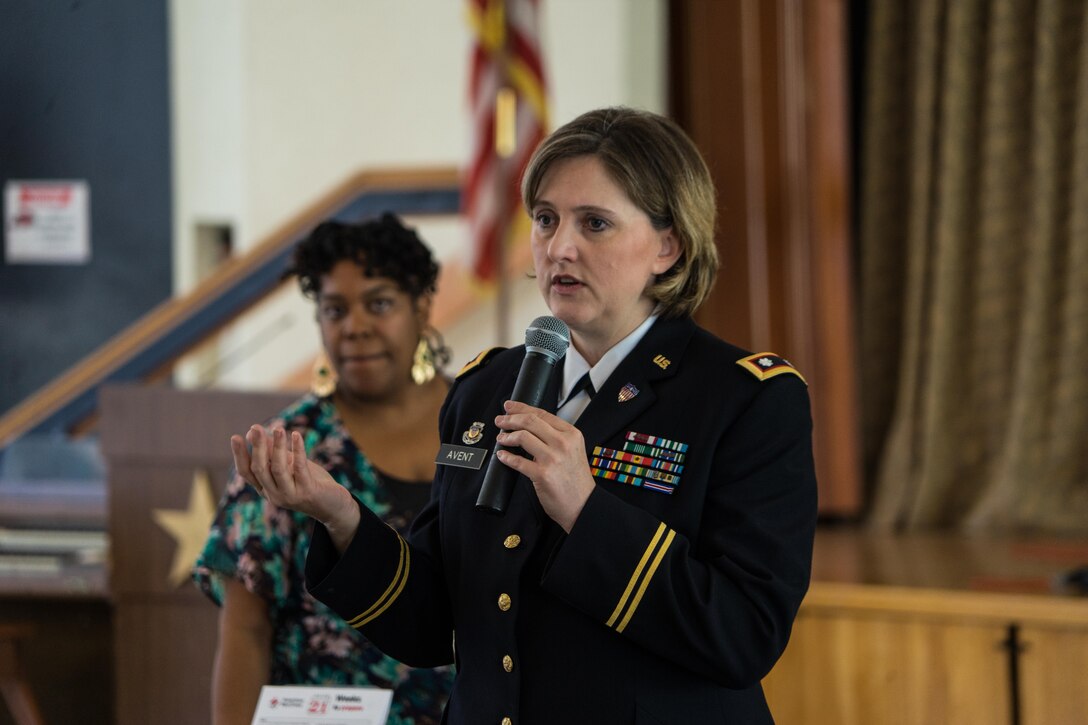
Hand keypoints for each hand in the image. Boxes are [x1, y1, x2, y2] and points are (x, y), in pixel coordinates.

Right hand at [230, 425, 359, 551]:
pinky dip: (298, 450)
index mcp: (266, 488)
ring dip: (277, 447)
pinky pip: (300, 468)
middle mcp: (274, 494)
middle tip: (256, 428)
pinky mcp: (307, 492)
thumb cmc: (309, 482)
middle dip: (257, 447)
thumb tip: (253, 432)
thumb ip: (272, 451)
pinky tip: (296, 436)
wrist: (333, 506)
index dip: (240, 455)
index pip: (247, 472)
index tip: (236, 437)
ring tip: (279, 429)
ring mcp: (290, 495)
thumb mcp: (289, 465)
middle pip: (259, 469)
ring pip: (277, 469)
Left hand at [493, 400, 594, 531]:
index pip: (542, 414)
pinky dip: (506, 457)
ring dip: (507, 436)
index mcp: (571, 434)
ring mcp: (553, 458)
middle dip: (510, 419)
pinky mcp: (542, 474)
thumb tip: (529, 427)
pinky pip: (518, 461)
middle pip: (530, 422)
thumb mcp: (573, 450)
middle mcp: (563, 443)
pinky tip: (502, 456)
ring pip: (522, 437)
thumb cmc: (576, 480)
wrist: (584, 505)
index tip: (509, 407)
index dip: (522, 408)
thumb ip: (555, 438)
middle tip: (500, 421)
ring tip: (501, 438)